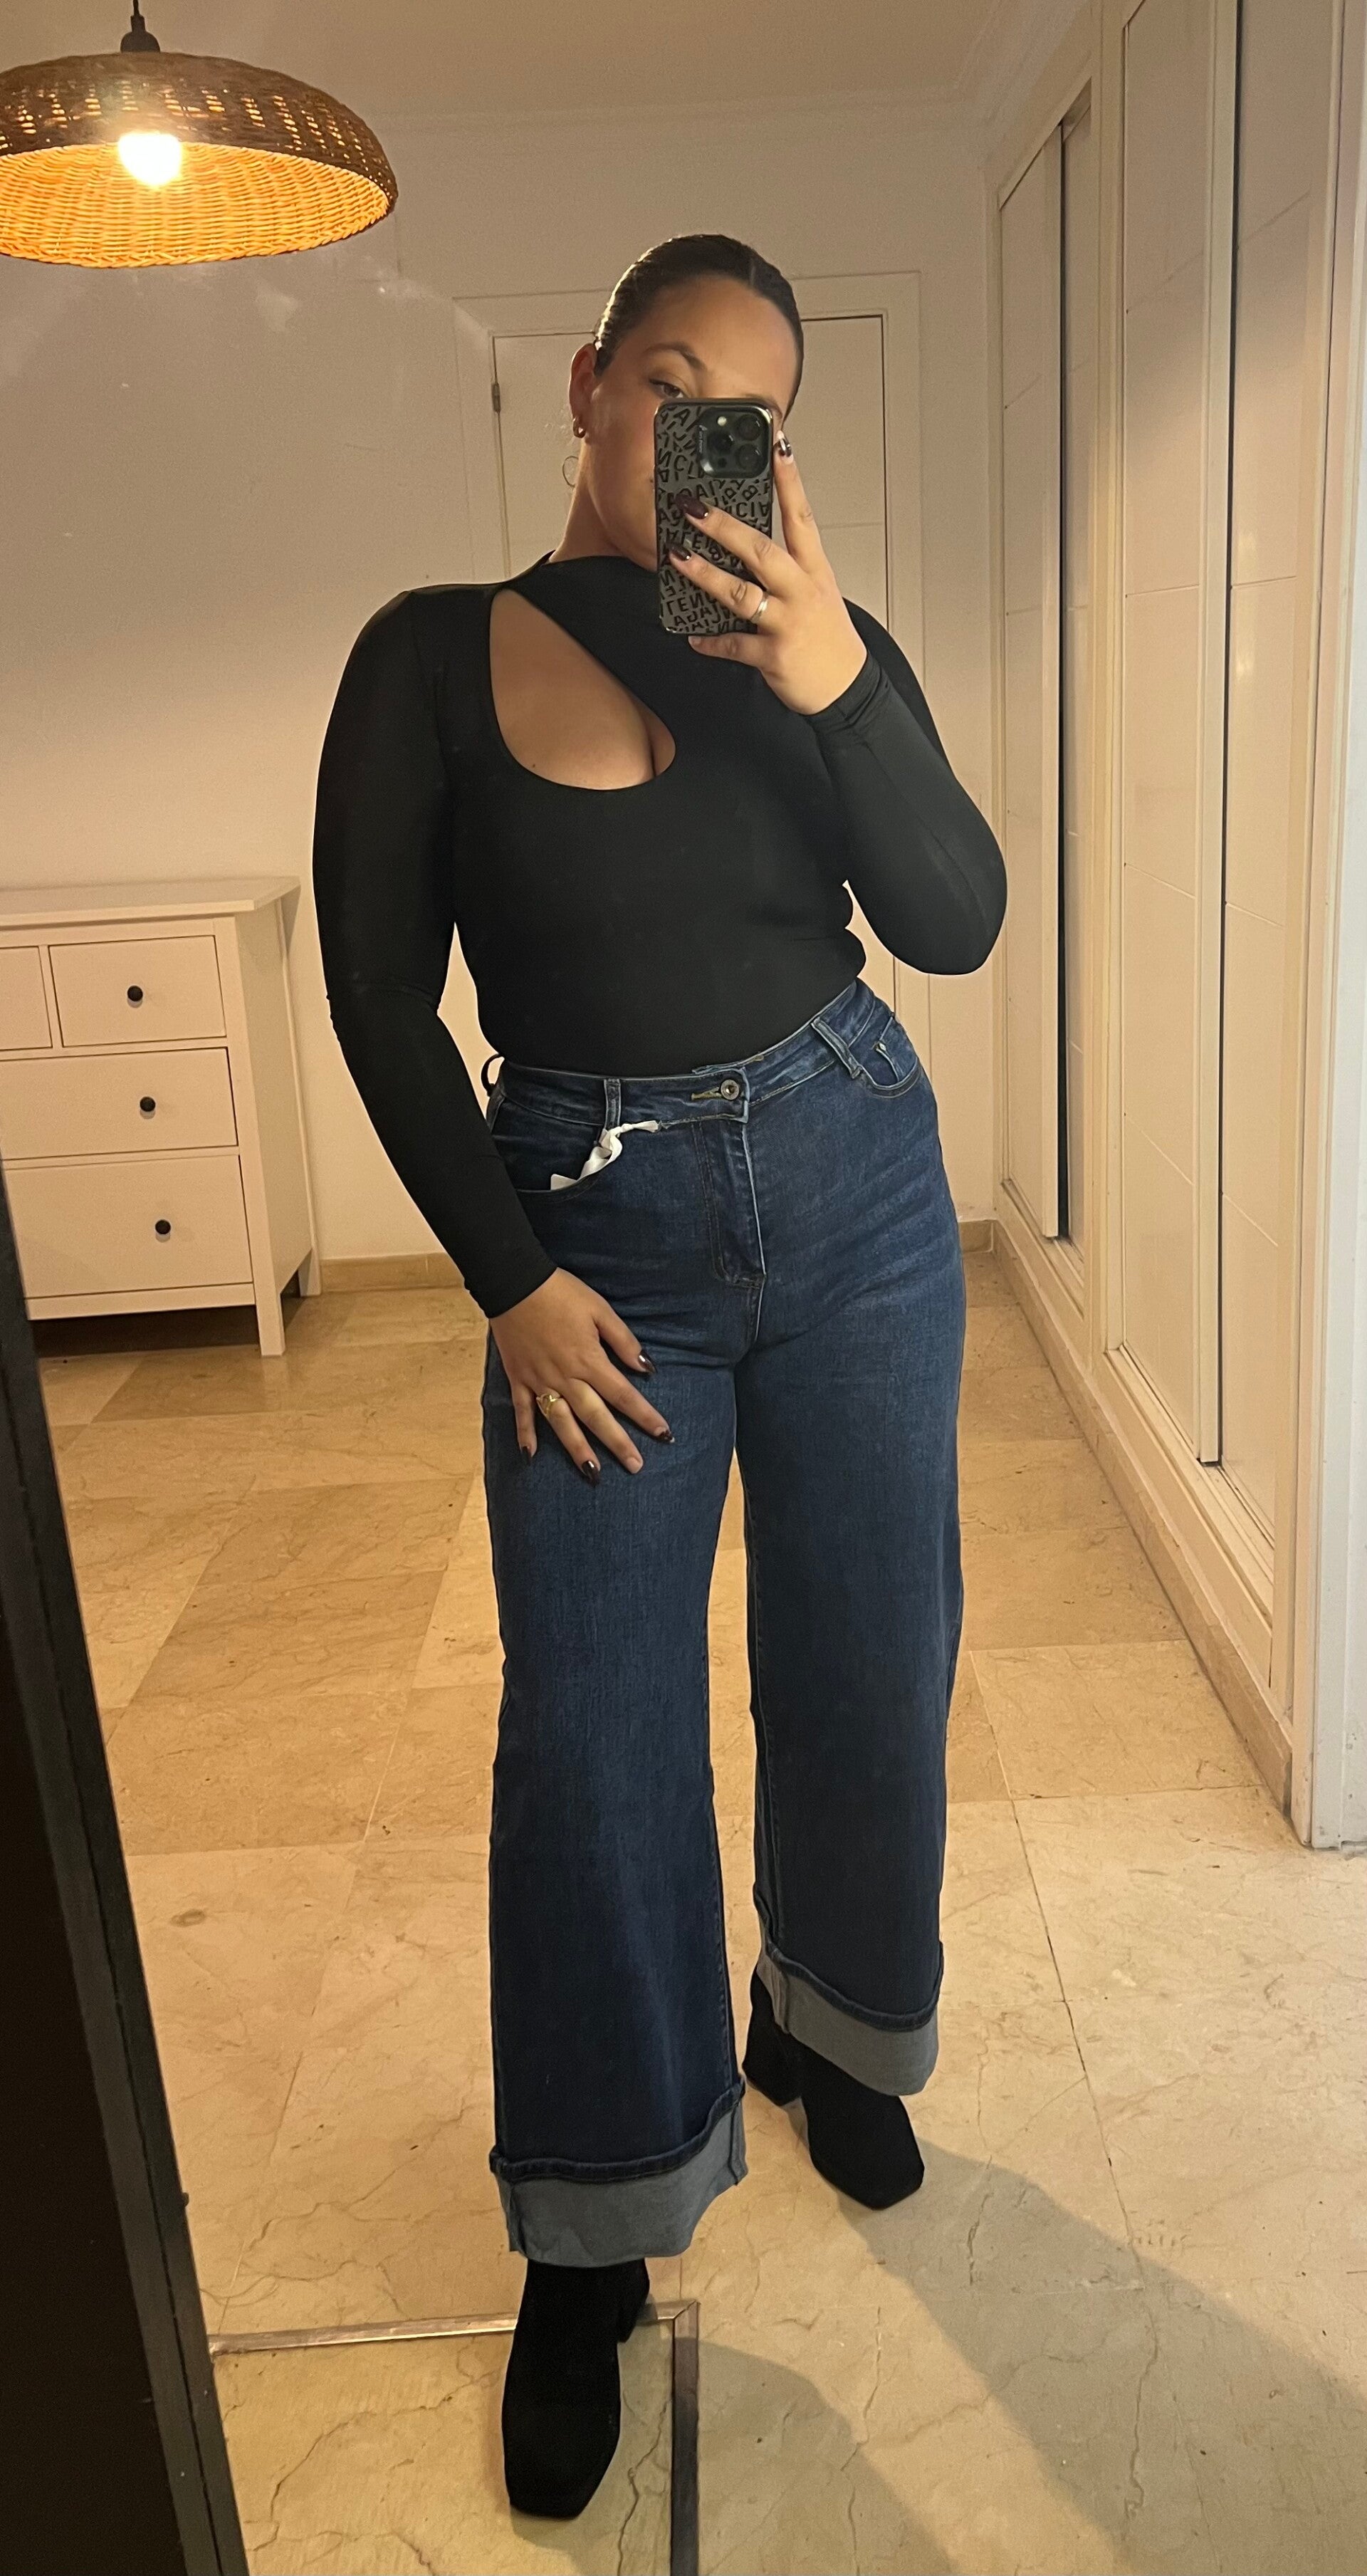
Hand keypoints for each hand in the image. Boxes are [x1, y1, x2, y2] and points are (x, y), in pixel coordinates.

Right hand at [489, 1268, 672, 1479]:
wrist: (515, 1282)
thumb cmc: (561, 1292)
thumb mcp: (600, 1309)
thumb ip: (623, 1341)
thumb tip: (646, 1367)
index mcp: (589, 1360)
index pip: (624, 1395)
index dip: (645, 1416)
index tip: (664, 1435)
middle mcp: (566, 1377)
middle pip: (596, 1417)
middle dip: (617, 1443)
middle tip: (636, 1466)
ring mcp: (540, 1381)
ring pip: (561, 1422)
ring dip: (578, 1449)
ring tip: (593, 1474)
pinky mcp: (518, 1378)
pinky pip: (523, 1411)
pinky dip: (525, 1434)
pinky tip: (531, 1456)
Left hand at [666, 439, 867, 714]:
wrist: (846, 688)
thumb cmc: (827, 637)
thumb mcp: (816, 592)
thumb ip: (786, 568)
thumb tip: (743, 545)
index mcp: (813, 570)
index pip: (801, 515)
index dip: (789, 479)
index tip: (777, 445)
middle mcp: (801, 591)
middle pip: (761, 550)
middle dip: (724, 527)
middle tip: (693, 507)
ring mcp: (787, 623)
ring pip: (740, 594)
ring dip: (705, 575)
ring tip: (678, 557)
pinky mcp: (772, 655)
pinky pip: (732, 644)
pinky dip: (710, 641)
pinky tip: (692, 636)